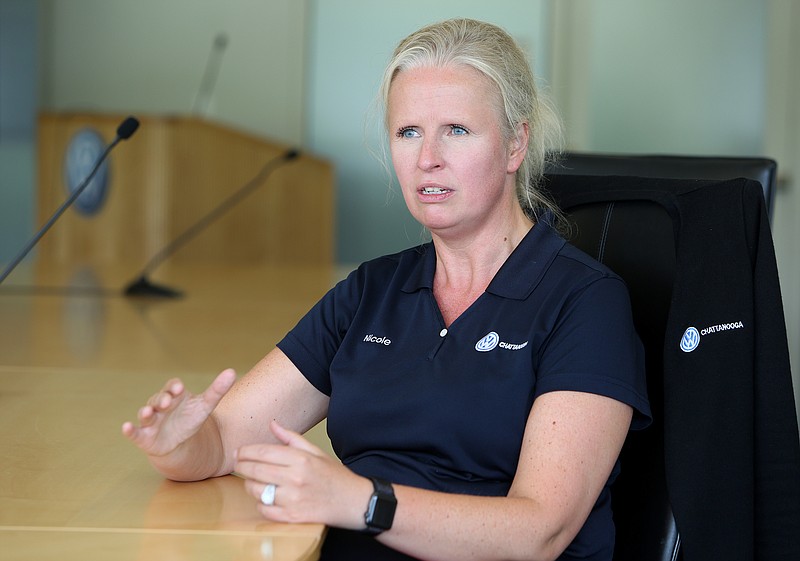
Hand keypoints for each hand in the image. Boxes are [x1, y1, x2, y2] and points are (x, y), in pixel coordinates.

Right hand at [121, 369, 236, 458]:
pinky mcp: (143, 436)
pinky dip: (129, 430)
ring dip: (145, 413)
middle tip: (167, 401)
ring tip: (147, 412)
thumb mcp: (205, 406)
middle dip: (162, 400)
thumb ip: (217, 390)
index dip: (174, 387)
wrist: (179, 442)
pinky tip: (126, 427)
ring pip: (146, 414)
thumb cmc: (190, 419)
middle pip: (158, 399)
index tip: (179, 388)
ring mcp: (150, 420)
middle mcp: (160, 405)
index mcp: (174, 395)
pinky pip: (134, 432)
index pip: (172, 386)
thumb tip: (232, 371)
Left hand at [236, 420, 370, 529]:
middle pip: (255, 470)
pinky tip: (266, 498)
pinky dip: (261, 504)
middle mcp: (295, 478)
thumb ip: (291, 438)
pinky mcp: (292, 516)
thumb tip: (272, 424)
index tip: (239, 452)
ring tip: (253, 481)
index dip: (246, 451)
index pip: (263, 452)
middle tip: (239, 464)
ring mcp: (293, 499)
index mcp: (300, 459)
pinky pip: (264, 510)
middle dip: (242, 466)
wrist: (354, 501)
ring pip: (256, 491)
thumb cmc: (334, 476)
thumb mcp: (316, 452)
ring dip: (250, 485)